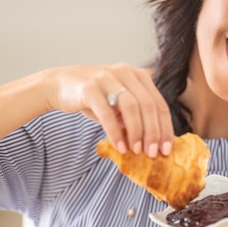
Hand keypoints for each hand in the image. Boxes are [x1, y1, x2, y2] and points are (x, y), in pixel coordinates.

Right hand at [44, 64, 173, 156]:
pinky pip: (107, 113)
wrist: (60, 84)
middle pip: (148, 105)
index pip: (159, 103)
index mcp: (138, 75)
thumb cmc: (94, 97)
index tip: (167, 149)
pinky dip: (115, 132)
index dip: (165, 128)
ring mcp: (107, 77)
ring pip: (131, 106)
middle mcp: (125, 72)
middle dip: (153, 133)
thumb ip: (136, 116)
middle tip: (153, 153)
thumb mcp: (119, 104)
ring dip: (137, 132)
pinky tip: (119, 146)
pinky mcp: (89, 87)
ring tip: (136, 151)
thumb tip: (154, 142)